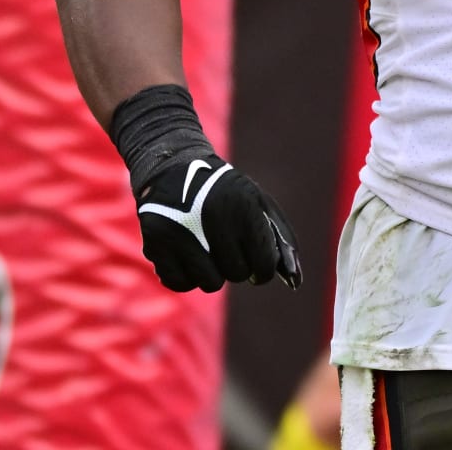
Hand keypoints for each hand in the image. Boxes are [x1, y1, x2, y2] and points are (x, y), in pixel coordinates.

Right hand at [135, 153, 301, 291]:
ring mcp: (181, 234)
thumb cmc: (226, 192)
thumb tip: (295, 281)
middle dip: (237, 266)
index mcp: (243, 208)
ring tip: (208, 249)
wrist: (174, 168)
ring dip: (212, 272)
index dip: (263, 270)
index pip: (263, 264)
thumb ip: (281, 239)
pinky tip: (188, 254)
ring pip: (209, 283)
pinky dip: (187, 275)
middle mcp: (213, 220)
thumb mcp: (258, 202)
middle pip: (236, 274)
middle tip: (228, 247)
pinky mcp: (155, 244)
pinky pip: (180, 284)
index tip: (257, 265)